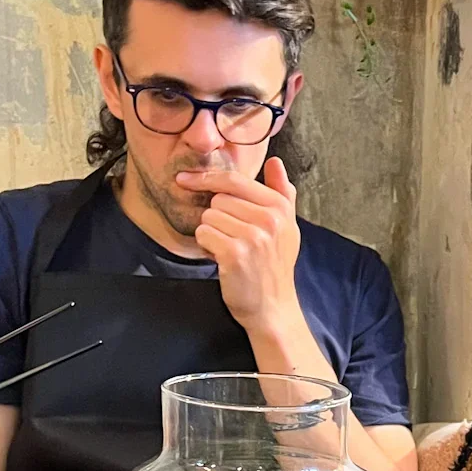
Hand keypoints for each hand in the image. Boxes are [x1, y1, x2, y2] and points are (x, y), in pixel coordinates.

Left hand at [177, 159, 302, 337]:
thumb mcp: (286, 228)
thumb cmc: (274, 267)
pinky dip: (207, 246)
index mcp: (280, 207)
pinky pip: (204, 234)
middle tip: (232, 238)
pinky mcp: (235, 254)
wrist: (272, 308)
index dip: (207, 178)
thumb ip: (282, 193)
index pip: (234, 180)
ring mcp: (253, 237)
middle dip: (217, 217)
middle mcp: (269, 219)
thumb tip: (275, 162)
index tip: (185, 179)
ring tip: (229, 249)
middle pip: (218, 198)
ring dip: (212, 233)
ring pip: (208, 216)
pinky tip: (222, 258)